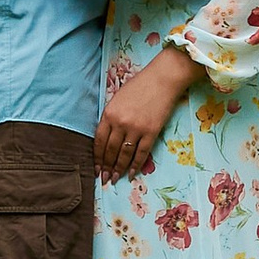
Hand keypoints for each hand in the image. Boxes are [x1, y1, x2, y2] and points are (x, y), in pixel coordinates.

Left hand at [94, 46, 200, 180]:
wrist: (162, 79)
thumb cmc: (139, 85)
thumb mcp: (118, 98)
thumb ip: (111, 116)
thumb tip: (108, 137)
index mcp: (109, 113)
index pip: (99, 141)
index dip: (97, 157)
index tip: (96, 167)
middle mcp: (120, 123)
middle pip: (110, 150)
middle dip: (106, 166)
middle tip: (104, 178)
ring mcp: (135, 129)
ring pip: (124, 155)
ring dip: (118, 169)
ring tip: (115, 179)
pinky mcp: (151, 132)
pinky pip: (141, 154)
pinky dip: (135, 165)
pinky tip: (131, 174)